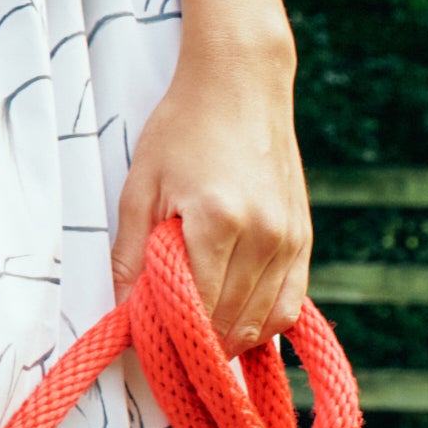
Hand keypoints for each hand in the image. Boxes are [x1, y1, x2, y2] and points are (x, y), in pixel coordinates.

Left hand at [109, 37, 309, 350]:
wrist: (241, 83)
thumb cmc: (182, 128)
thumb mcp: (140, 185)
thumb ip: (131, 253)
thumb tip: (123, 312)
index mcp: (218, 222)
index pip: (195, 309)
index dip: (168, 335)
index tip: (144, 344)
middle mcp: (263, 236)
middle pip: (229, 324)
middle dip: (195, 344)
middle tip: (164, 343)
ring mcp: (290, 239)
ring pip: (261, 323)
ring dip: (227, 341)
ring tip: (194, 337)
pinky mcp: (304, 238)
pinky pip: (289, 306)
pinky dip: (261, 325)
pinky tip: (233, 324)